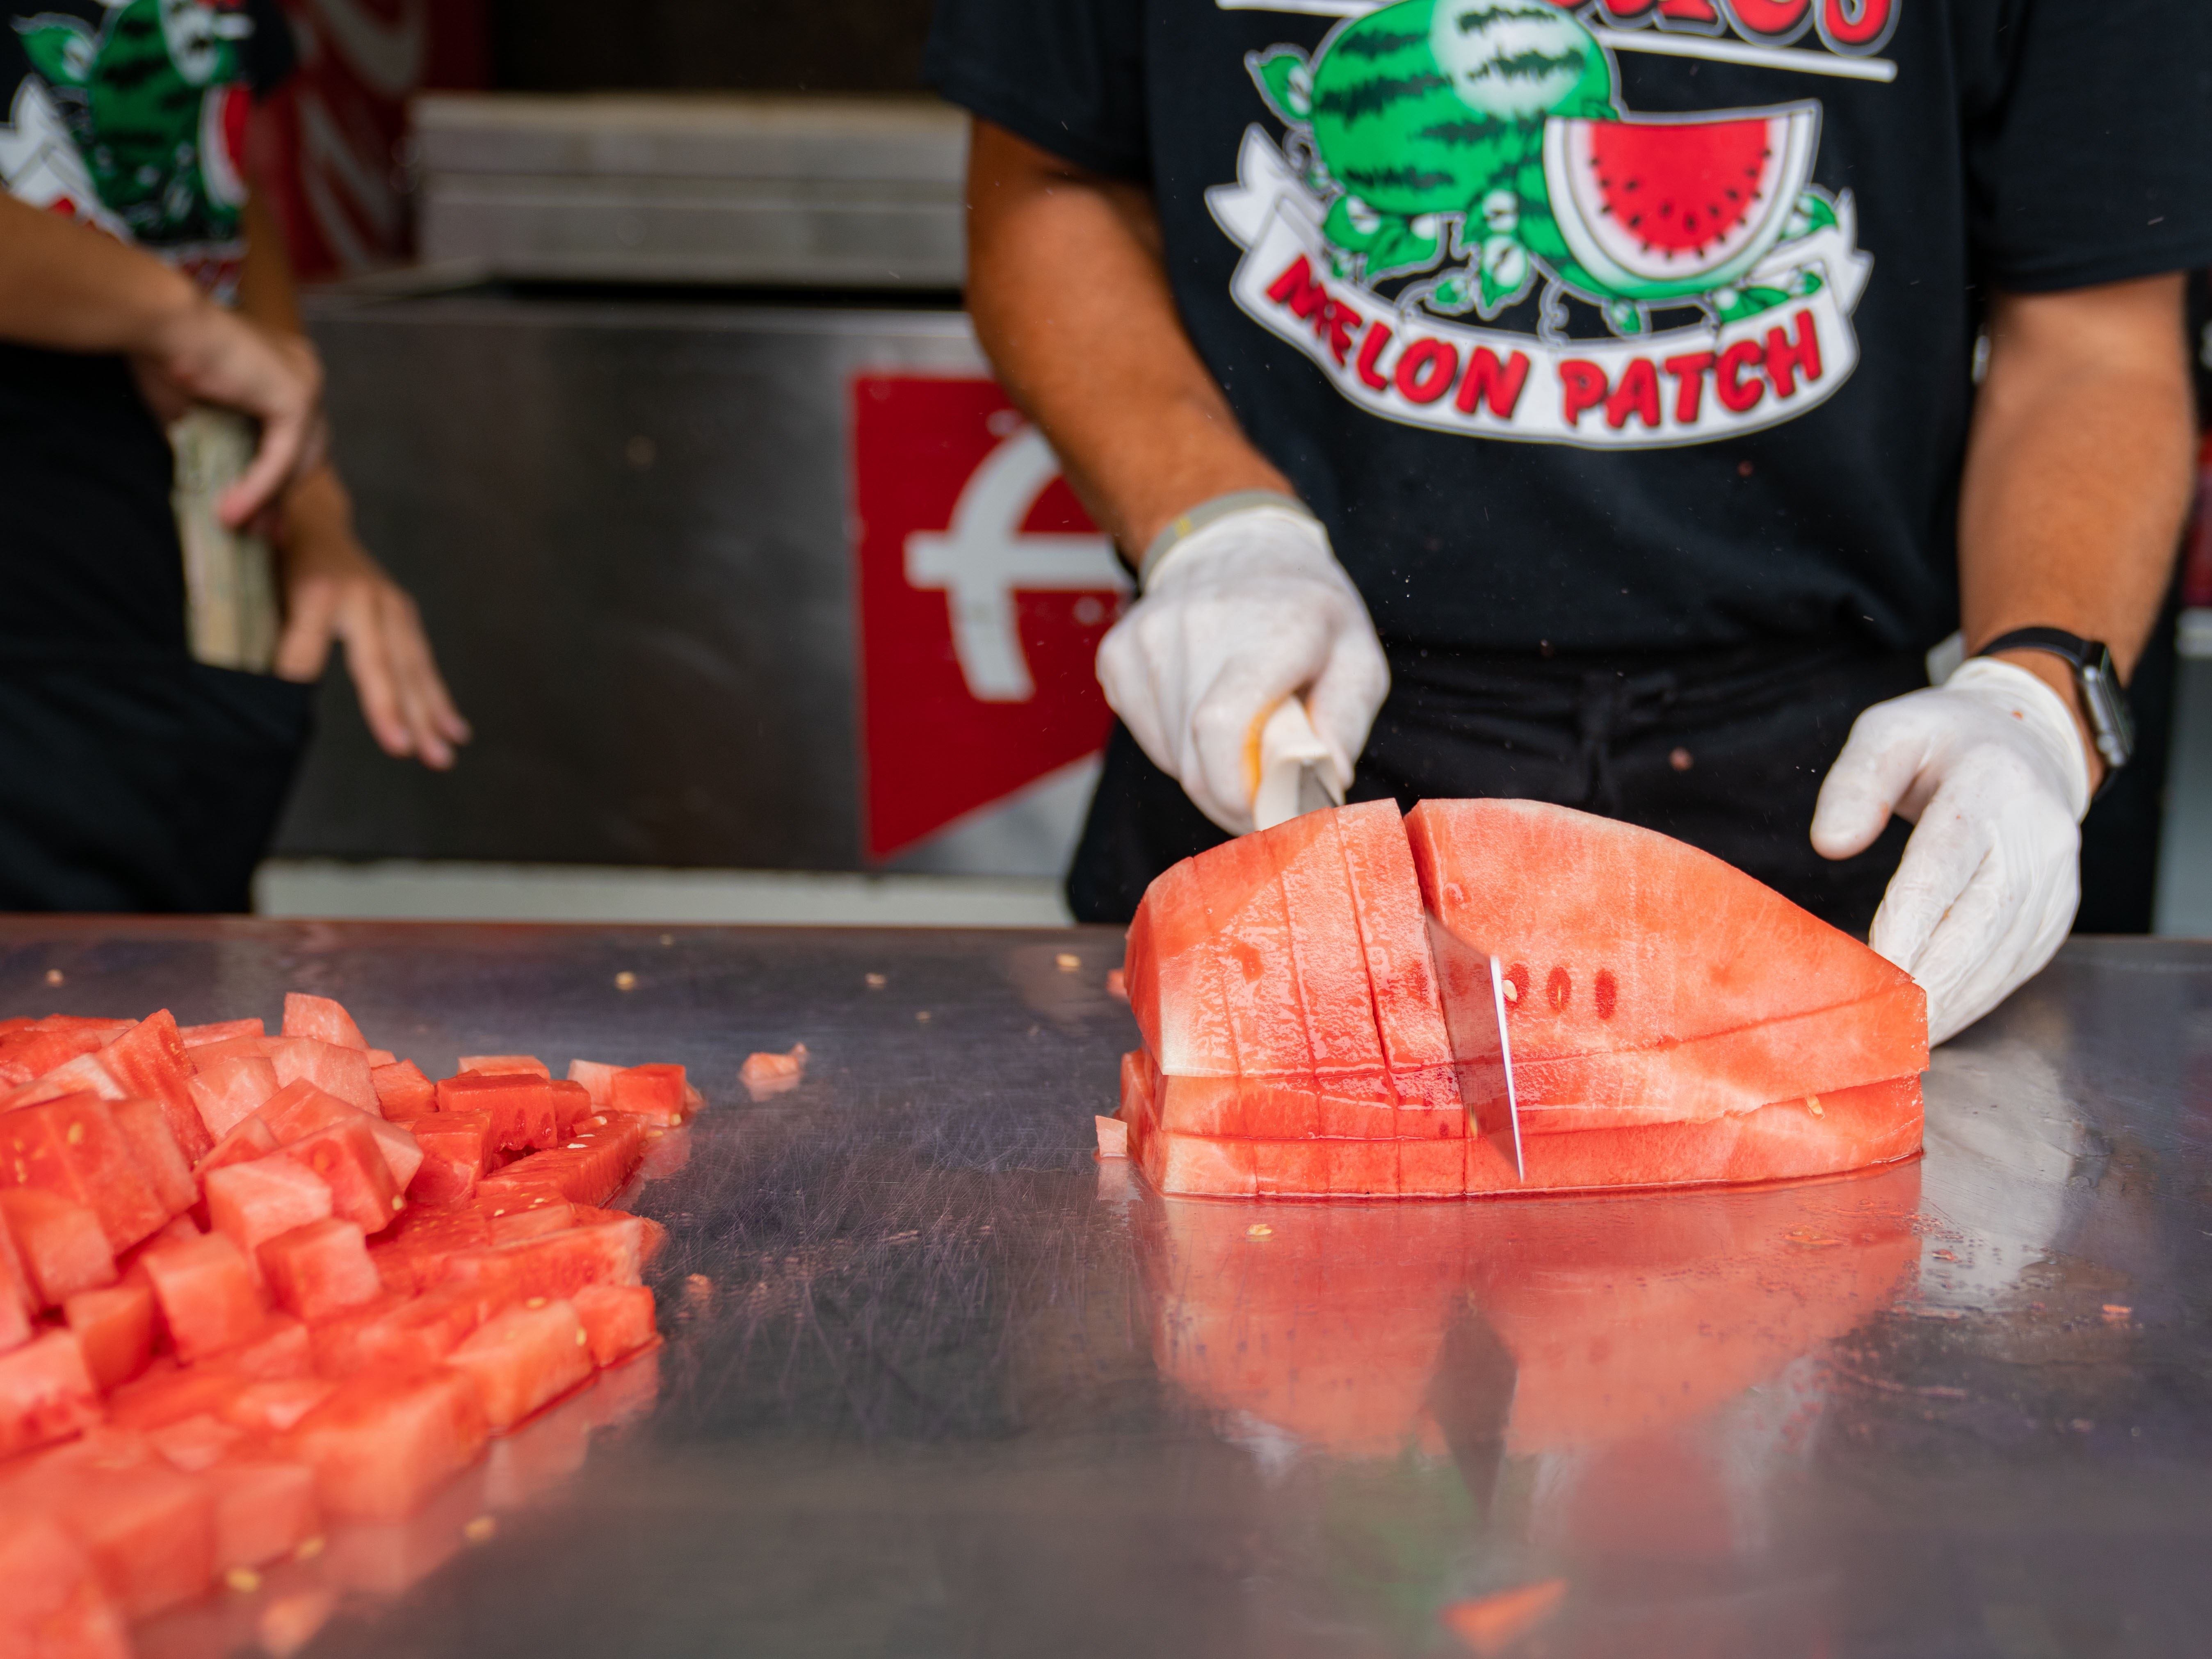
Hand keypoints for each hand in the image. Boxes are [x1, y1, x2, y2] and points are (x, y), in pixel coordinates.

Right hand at [133, 295, 326, 528]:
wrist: (158, 323)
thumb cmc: (165, 356)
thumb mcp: (199, 415)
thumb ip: (221, 449)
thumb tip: (224, 492)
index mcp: (288, 371)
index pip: (298, 437)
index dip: (281, 480)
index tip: (263, 516)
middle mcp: (306, 374)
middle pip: (307, 453)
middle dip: (283, 497)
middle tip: (261, 533)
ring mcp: (306, 384)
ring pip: (298, 461)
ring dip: (270, 500)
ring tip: (241, 528)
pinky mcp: (295, 398)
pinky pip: (281, 458)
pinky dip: (258, 489)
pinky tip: (233, 513)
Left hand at [274, 470, 470, 769]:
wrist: (312, 518)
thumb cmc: (276, 560)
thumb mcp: (256, 587)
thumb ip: (269, 633)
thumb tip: (267, 690)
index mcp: (315, 589)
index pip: (304, 648)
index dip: (298, 674)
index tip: (290, 719)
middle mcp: (361, 596)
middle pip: (378, 661)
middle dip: (392, 709)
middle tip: (403, 750)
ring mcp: (390, 603)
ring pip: (410, 666)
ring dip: (428, 715)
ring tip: (441, 756)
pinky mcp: (404, 613)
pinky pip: (422, 662)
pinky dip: (438, 699)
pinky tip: (454, 731)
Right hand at [1096, 503, 1388, 833]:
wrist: (1237, 547)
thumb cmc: (1307, 614)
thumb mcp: (1357, 658)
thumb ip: (1345, 722)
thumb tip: (1323, 783)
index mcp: (1270, 628)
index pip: (1221, 728)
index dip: (1236, 792)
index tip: (1263, 814)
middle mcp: (1198, 625)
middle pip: (1193, 757)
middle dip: (1228, 795)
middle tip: (1261, 795)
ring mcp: (1148, 637)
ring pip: (1168, 754)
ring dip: (1204, 767)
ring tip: (1239, 734)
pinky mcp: (1118, 652)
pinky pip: (1144, 732)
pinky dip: (1175, 743)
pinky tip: (1201, 708)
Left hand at [1810, 657, 2091, 1044]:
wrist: (2025, 742)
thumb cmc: (1943, 741)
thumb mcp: (1890, 732)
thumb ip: (1857, 782)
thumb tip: (1831, 844)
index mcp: (1992, 784)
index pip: (1946, 862)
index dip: (1911, 919)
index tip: (1878, 965)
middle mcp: (2037, 833)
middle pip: (1983, 918)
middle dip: (1935, 979)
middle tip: (1888, 1025)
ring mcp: (2057, 874)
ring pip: (2006, 950)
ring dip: (1957, 999)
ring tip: (1907, 1036)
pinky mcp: (2059, 906)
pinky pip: (2020, 960)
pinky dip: (1980, 995)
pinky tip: (1942, 1019)